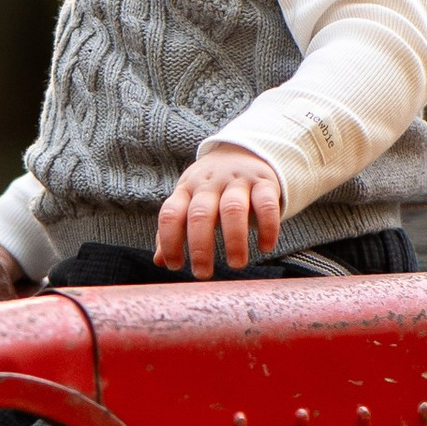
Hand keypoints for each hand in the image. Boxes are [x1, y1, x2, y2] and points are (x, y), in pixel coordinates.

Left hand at [156, 145, 284, 276]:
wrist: (242, 151)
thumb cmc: (211, 188)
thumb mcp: (189, 201)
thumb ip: (175, 230)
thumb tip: (159, 261)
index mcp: (186, 190)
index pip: (171, 214)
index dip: (170, 241)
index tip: (176, 266)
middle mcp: (209, 184)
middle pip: (200, 214)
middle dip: (200, 246)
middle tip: (203, 273)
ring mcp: (237, 181)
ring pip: (233, 209)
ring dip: (234, 240)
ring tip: (236, 264)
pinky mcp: (264, 182)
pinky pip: (266, 204)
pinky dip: (267, 227)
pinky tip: (265, 247)